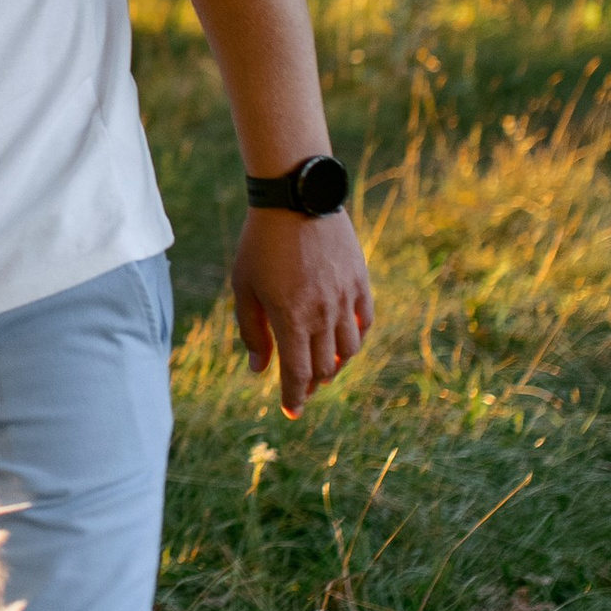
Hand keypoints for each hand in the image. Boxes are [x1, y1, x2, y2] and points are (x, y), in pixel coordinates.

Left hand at [231, 208, 373, 416]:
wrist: (296, 198)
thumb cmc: (261, 244)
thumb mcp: (244, 288)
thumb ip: (253, 331)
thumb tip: (259, 369)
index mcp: (290, 318)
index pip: (298, 374)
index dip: (294, 398)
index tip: (291, 412)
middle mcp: (322, 314)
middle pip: (324, 367)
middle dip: (311, 384)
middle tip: (301, 389)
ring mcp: (345, 298)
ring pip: (349, 349)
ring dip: (335, 365)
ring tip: (322, 368)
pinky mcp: (360, 281)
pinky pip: (365, 322)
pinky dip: (356, 338)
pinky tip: (344, 342)